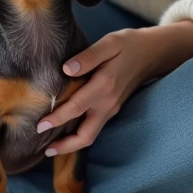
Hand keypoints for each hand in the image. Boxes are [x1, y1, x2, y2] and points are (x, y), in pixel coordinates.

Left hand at [35, 20, 192, 155]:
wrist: (153, 53)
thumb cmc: (128, 44)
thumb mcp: (109, 43)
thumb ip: (88, 57)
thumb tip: (66, 69)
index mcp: (105, 85)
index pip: (76, 108)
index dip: (57, 118)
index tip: (39, 125)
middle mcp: (108, 103)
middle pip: (86, 135)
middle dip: (65, 146)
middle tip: (44, 149)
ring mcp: (112, 108)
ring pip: (91, 135)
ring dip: (72, 144)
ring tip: (52, 146)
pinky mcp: (113, 109)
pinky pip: (95, 127)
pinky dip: (80, 134)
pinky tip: (67, 132)